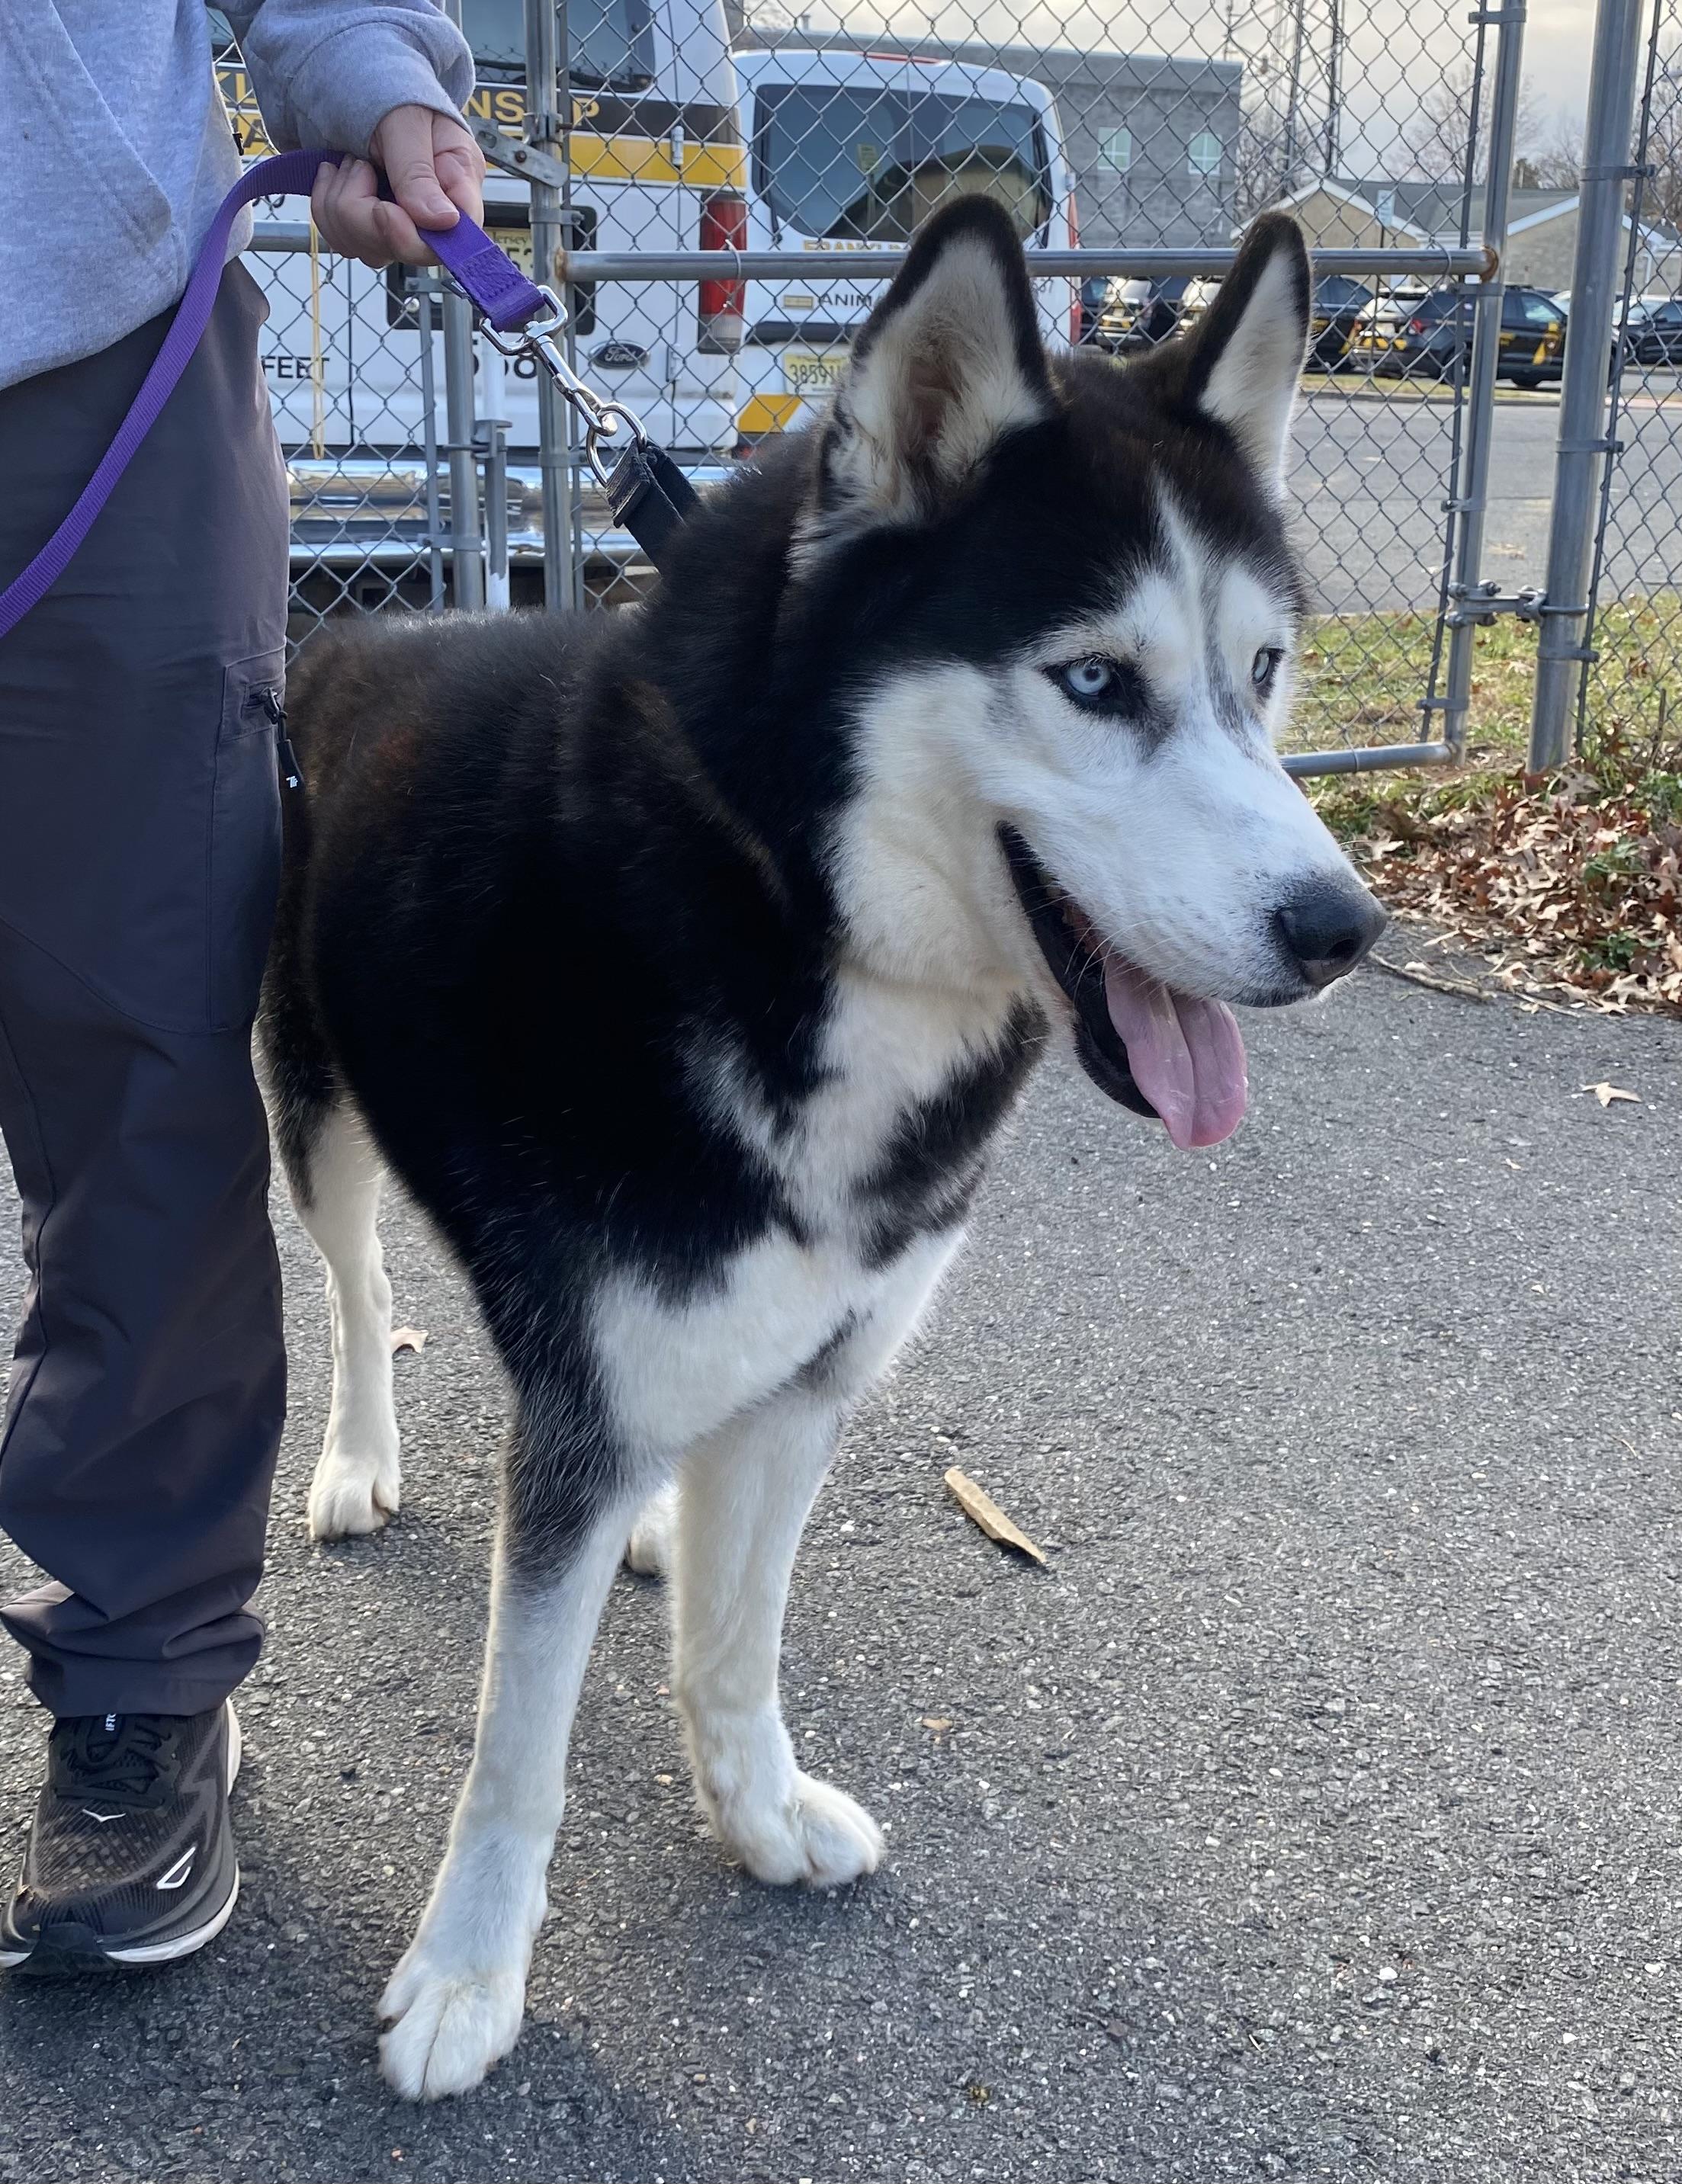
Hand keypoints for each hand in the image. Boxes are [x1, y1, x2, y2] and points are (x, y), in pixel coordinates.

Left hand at [310, 105, 485, 268]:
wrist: (356, 80)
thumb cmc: (390, 89)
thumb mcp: (406, 121)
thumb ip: (420, 172)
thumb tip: (443, 222)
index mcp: (458, 183)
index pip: (456, 240)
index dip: (416, 239)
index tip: (384, 211)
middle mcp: (434, 213)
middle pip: (403, 251)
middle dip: (364, 214)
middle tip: (358, 165)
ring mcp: (402, 224)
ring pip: (368, 250)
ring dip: (342, 205)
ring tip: (349, 162)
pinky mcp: (371, 227)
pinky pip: (343, 241)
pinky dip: (328, 206)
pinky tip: (335, 175)